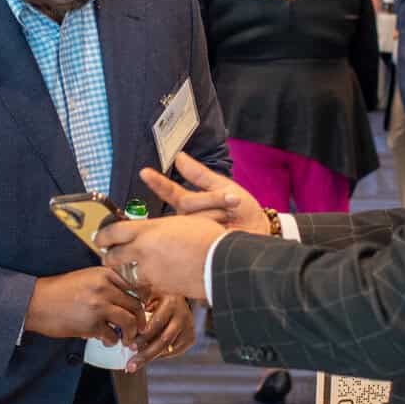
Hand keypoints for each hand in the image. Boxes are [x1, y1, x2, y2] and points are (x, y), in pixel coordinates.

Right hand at [25, 266, 144, 345]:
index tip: (141, 311)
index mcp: (105, 274)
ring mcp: (99, 306)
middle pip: (136, 305)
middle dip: (140, 320)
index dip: (142, 301)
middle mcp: (105, 288)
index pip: (135, 287)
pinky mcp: (91, 324)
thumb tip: (126, 302)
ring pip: (129, 322)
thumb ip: (107, 284)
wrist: (35, 302)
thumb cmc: (59, 291)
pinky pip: (112, 335)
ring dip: (131, 333)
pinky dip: (113, 340)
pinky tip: (107, 341)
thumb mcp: (85, 278)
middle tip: (140, 329)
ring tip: (127, 339)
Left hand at [96, 216, 226, 301]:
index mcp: (148, 230)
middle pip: (112, 256)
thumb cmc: (208, 237)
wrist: (221, 263)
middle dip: (109, 257)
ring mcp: (151, 272)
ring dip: (128, 272)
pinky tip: (159, 278)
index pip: (112, 232)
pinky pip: (148, 285)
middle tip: (110, 257)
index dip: (102, 236)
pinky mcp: (160, 287)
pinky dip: (150, 283)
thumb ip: (163, 227)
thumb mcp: (183, 222)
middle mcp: (144, 250)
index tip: (99, 238)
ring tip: (135, 270)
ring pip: (128, 274)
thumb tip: (158, 229)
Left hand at [124, 294, 195, 371]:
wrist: (175, 298)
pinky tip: (148, 355)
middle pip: (164, 340)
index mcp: (171, 302)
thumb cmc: (155, 298)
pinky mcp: (190, 338)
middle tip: (131, 365)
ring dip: (150, 356)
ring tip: (135, 363)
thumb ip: (137, 304)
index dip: (143, 336)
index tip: (129, 346)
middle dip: (146, 354)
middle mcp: (183, 315)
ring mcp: (189, 327)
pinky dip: (159, 355)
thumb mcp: (147, 295)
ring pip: (168, 348)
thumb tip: (123, 321)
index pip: (157, 323)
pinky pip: (173, 352)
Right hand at [141, 153, 268, 234]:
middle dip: (212, 199)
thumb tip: (179, 157)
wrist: (260, 232)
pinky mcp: (200, 246)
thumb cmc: (243, 210)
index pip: (170, 192)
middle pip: (187, 203)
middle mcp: (188, 219)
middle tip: (234, 201)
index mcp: (192, 204)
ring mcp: (193, 234)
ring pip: (195, 217)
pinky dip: (219, 226)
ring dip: (219, 212)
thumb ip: (200, 174)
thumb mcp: (223, 186)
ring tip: (234, 216)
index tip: (144, 172)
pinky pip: (203, 232)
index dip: (158, 183)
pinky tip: (227, 228)